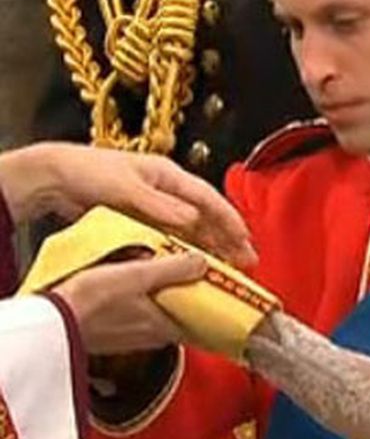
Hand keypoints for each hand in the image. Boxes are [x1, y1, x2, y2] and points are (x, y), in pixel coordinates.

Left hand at [0, 143, 255, 267]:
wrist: (54, 175)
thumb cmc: (88, 171)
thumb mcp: (125, 188)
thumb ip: (159, 205)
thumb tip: (192, 219)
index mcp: (167, 175)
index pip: (208, 198)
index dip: (229, 219)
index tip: (245, 239)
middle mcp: (166, 190)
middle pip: (205, 215)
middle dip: (228, 237)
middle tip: (247, 260)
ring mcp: (154, 204)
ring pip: (192, 228)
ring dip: (211, 246)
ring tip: (228, 267)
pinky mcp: (141, 218)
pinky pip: (172, 236)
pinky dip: (186, 249)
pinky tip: (193, 263)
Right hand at [53, 252, 206, 354]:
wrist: (50, 321)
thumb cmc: (89, 303)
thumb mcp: (138, 276)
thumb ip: (174, 269)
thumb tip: (203, 262)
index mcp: (165, 327)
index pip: (204, 321)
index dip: (216, 304)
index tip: (224, 286)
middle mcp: (152, 336)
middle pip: (184, 314)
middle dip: (191, 295)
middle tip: (198, 272)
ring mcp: (131, 336)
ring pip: (161, 313)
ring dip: (167, 295)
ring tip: (168, 270)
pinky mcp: (112, 331)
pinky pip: (138, 312)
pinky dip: (144, 298)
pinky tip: (136, 281)